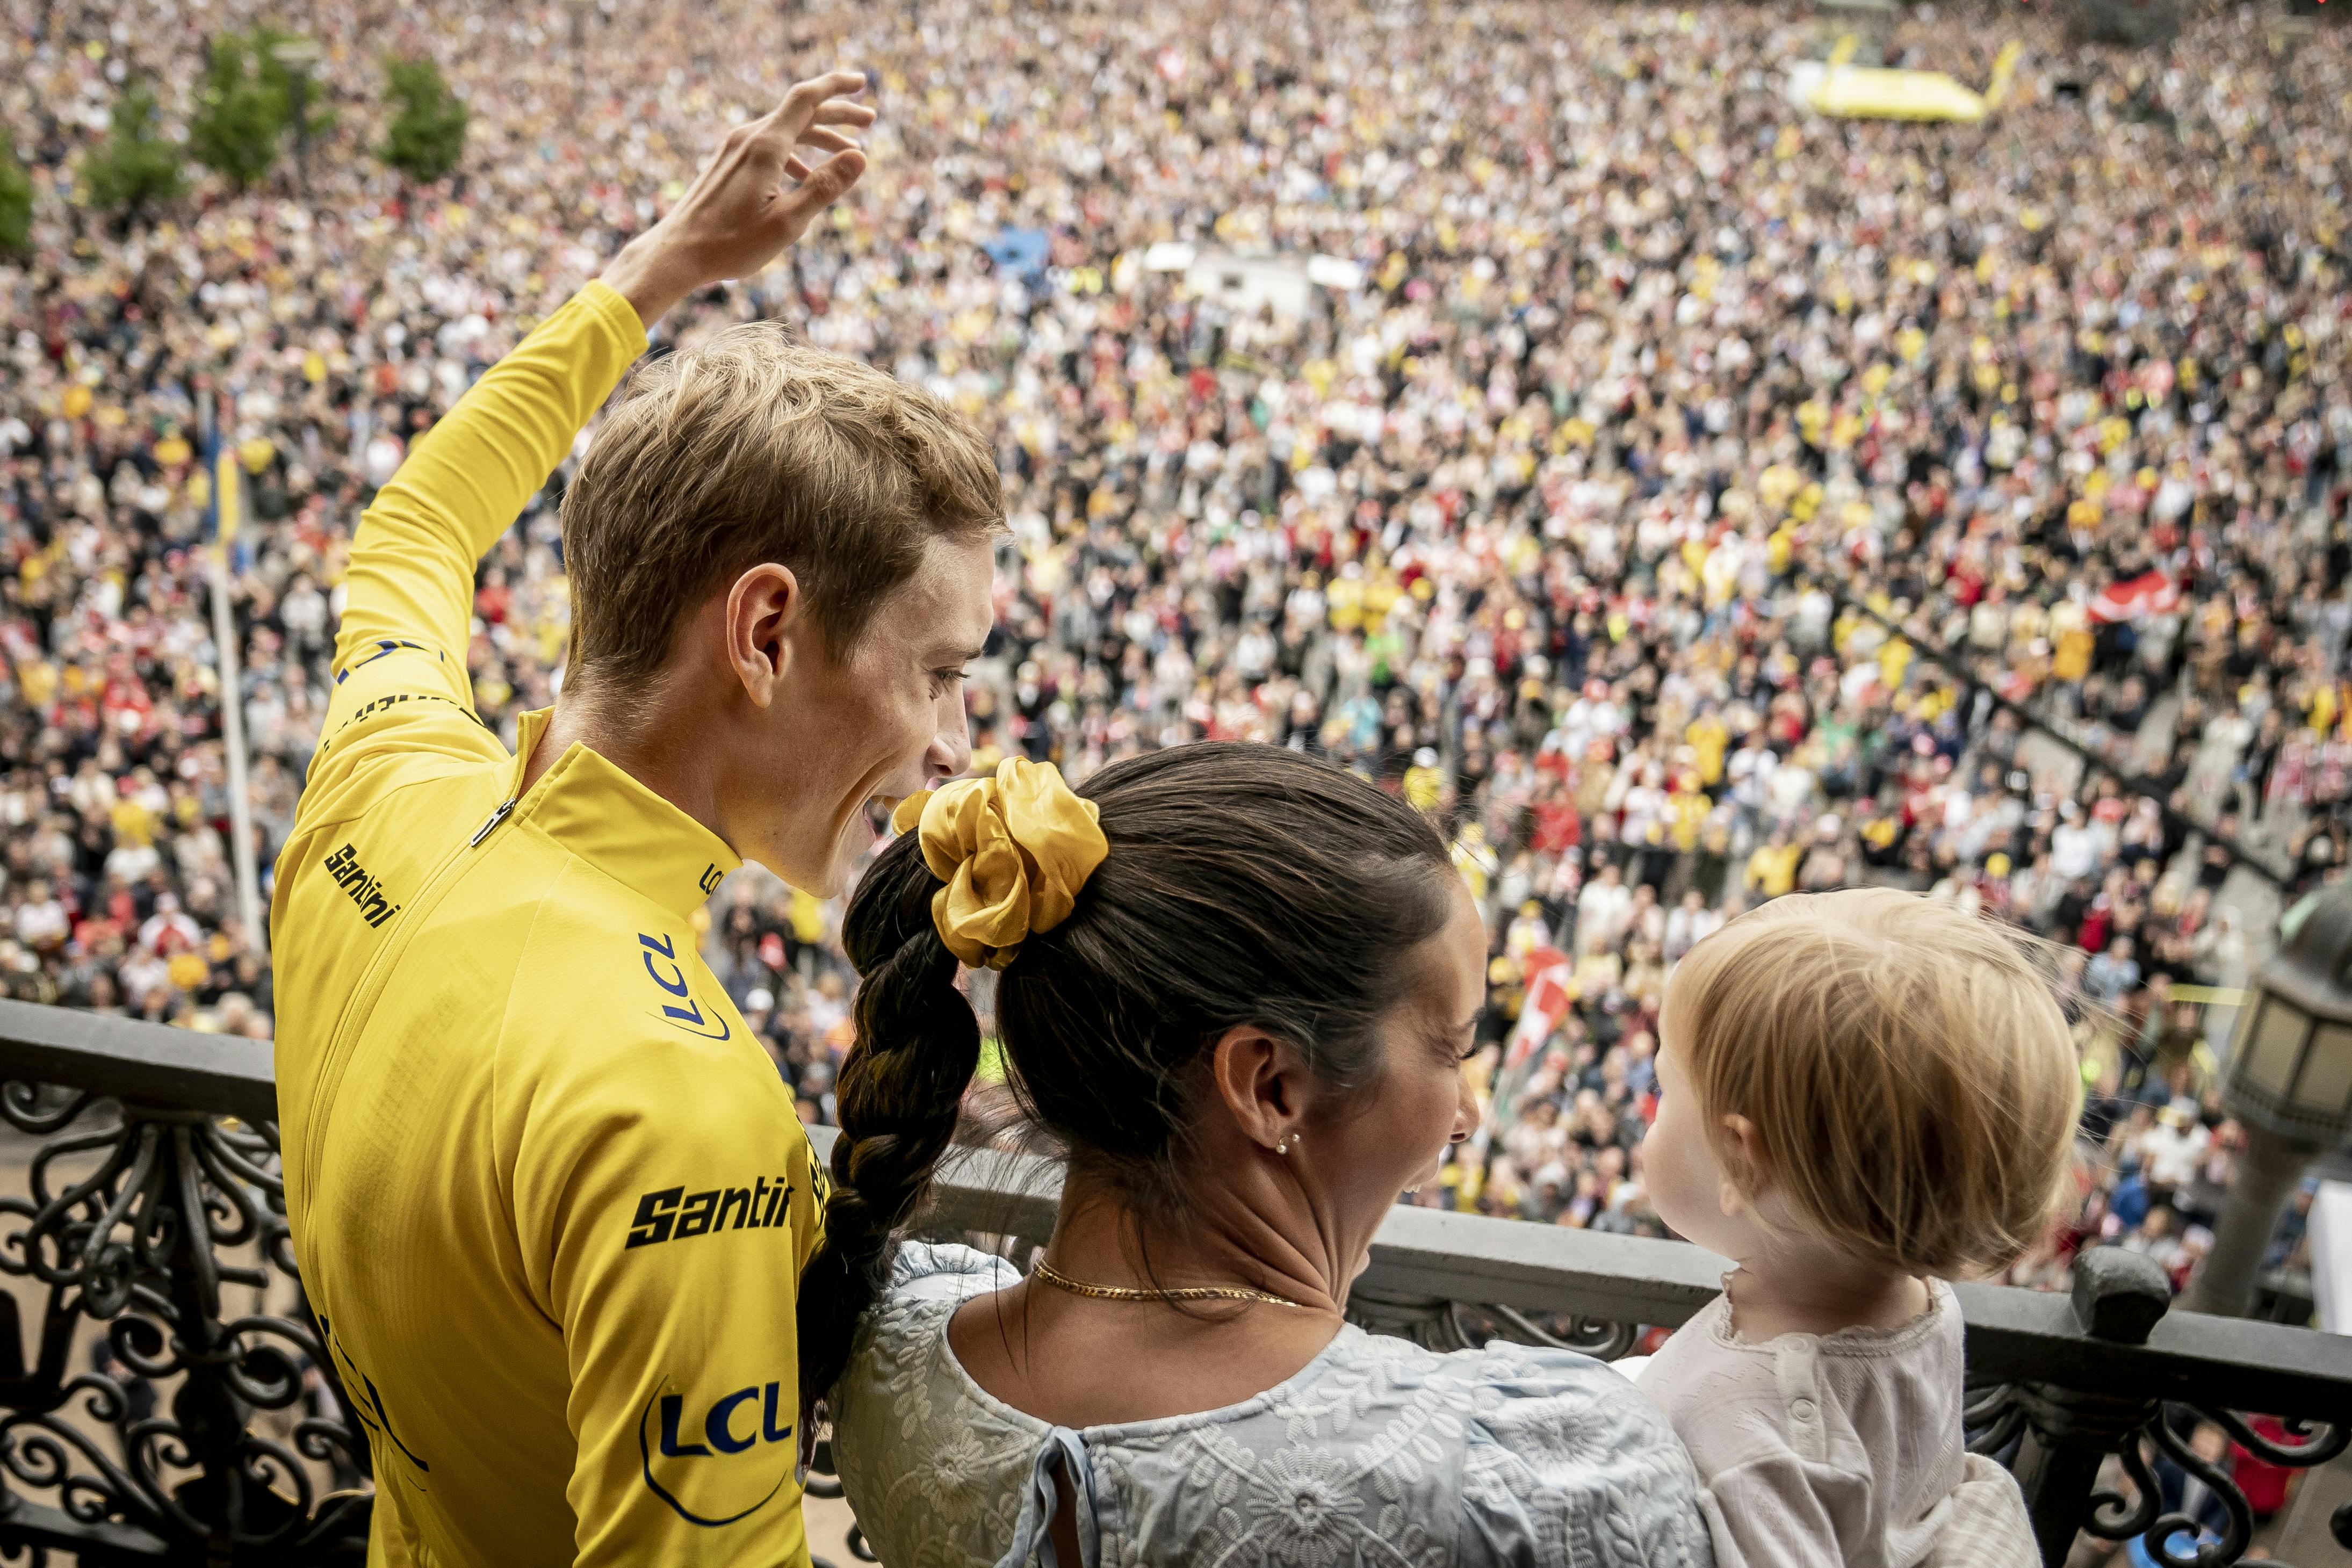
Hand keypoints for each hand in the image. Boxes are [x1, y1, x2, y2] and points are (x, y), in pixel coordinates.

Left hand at [599, 69, 875, 326]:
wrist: (678, 252)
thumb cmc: (731, 243)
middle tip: (870, 121)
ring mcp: (735, 149)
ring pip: (786, 130)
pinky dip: (796, 152)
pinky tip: (806, 175)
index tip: (862, 81)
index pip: (806, 98)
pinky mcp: (729, 163)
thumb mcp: (787, 221)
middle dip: (837, 114)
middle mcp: (748, 138)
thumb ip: (825, 187)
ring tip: (849, 153)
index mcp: (765, 146)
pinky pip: (770, 146)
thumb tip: (861, 157)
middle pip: (800, 112)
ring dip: (820, 137)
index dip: (836, 85)